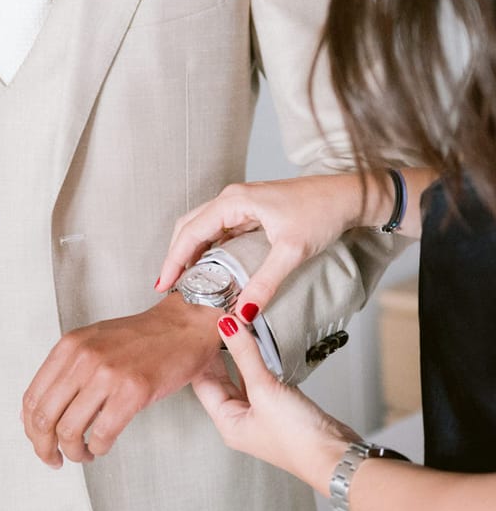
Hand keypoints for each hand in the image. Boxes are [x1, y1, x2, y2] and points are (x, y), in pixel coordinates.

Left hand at [22, 294, 221, 465]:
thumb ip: (66, 371)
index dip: (30, 429)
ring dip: (73, 453)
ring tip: (83, 454)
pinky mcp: (132, 391)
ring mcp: (107, 373)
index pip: (32, 397)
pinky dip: (98, 448)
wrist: (182, 326)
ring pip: (69, 430)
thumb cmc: (141, 339)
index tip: (39, 442)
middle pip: (44, 418)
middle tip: (54, 459)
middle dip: (44, 448)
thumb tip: (39, 413)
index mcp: (69, 346)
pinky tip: (102, 446)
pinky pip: (101, 434)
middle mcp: (83, 357)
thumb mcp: (93, 343)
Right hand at [156, 173, 365, 318]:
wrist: (347, 196)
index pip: (191, 231)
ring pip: (204, 228)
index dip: (174, 259)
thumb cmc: (321, 212)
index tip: (163, 284)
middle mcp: (232, 199)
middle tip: (168, 287)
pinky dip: (209, 249)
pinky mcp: (252, 212)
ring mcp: (242, 204)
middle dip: (176, 255)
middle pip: (190, 226)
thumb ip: (264, 283)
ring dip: (192, 252)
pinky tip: (211, 269)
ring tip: (185, 281)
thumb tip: (241, 314)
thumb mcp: (292, 251)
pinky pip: (220, 230)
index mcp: (234, 201)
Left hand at [192, 316, 358, 492]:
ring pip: (241, 377)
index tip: (202, 326)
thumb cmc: (298, 439)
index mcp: (227, 421)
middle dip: (217, 351)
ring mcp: (260, 412)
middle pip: (220, 378)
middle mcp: (240, 418)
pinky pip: (261, 379)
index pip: (202, 382)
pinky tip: (259, 347)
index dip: (200, 354)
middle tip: (217, 322)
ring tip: (235, 327)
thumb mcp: (264, 390)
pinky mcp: (279, 406)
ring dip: (239, 355)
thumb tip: (227, 325)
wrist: (335, 456)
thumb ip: (245, 355)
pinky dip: (259, 362)